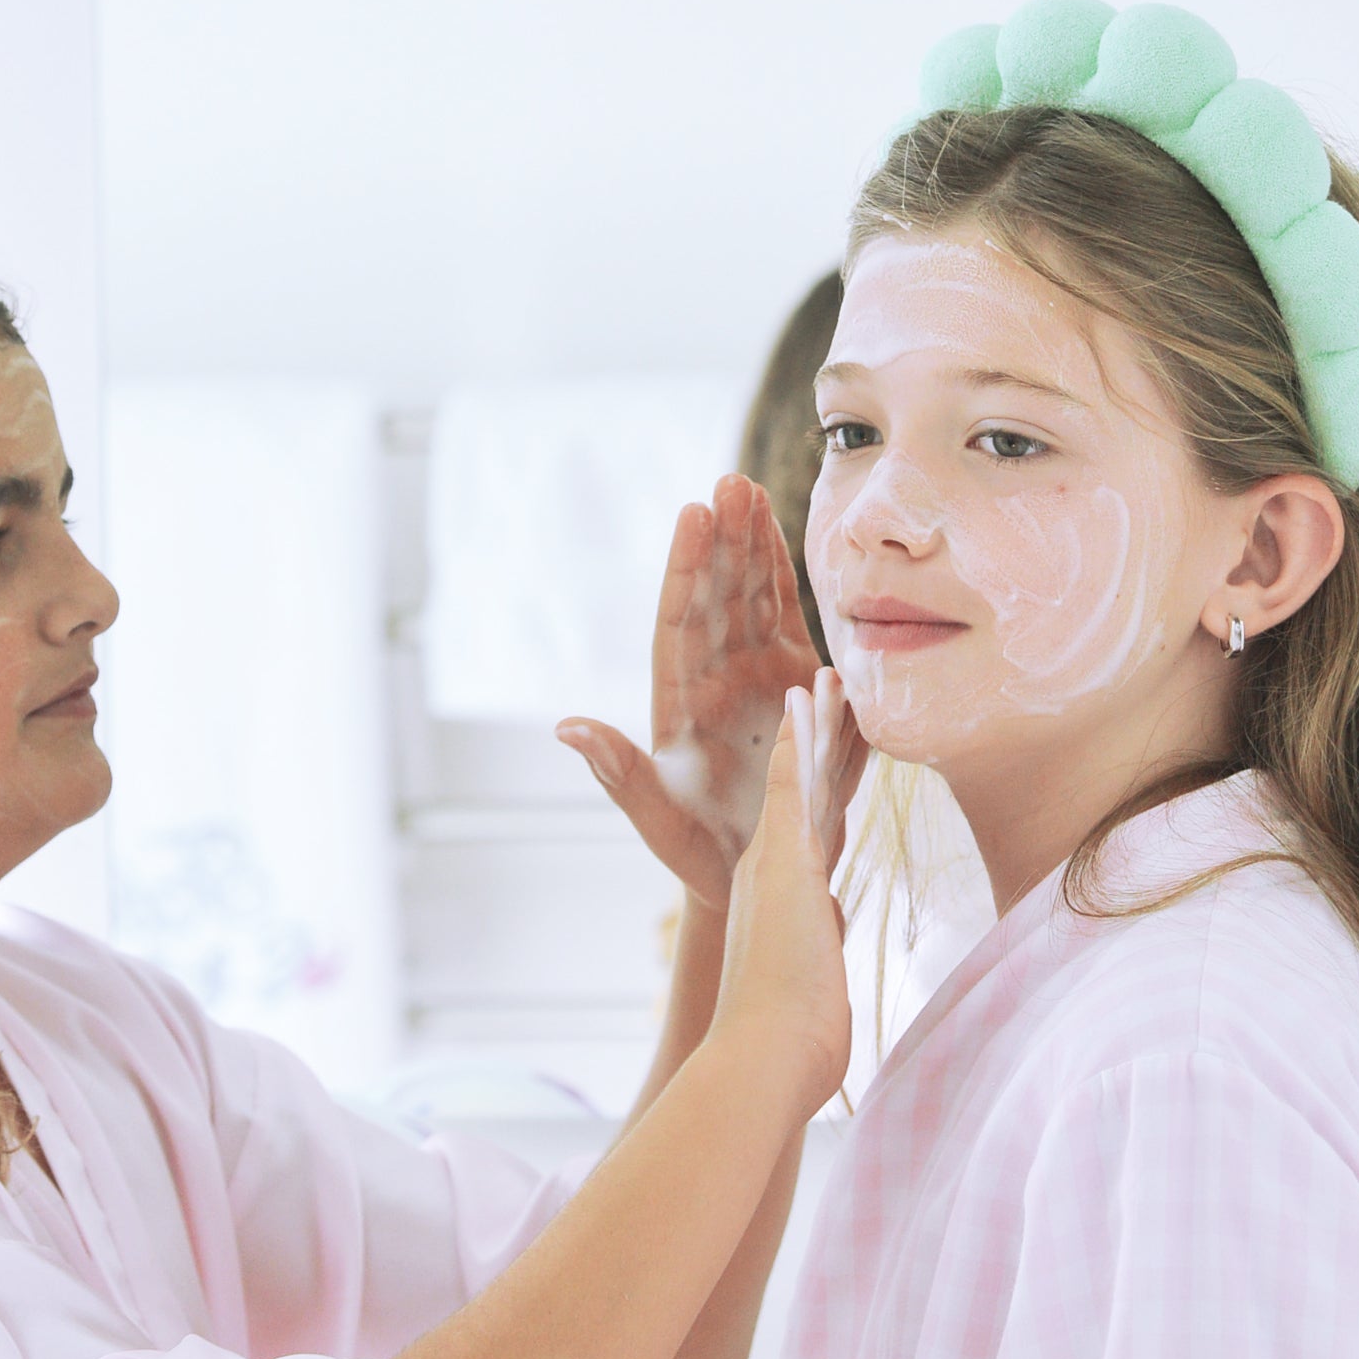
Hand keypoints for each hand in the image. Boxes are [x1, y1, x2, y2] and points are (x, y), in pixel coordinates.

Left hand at [558, 474, 826, 908]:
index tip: (693, 515)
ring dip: (751, 543)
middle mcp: (712, 678)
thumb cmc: (700, 854)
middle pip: (715, 596)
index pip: (678, 621)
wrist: (755, 875)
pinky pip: (784, 617)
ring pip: (747, 596)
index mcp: (678, 702)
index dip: (686, 569)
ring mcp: (752, 675)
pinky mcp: (793, 682)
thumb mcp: (658, 821)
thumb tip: (566, 729)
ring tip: (751, 488)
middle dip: (723, 539)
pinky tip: (779, 532)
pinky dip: (782, 576)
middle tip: (731, 483)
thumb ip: (619, 775)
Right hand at [704, 673, 858, 1123]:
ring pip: (802, 779)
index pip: (812, 838)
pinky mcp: (782, 862)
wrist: (760, 1063)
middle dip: (821, 746)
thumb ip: (819, 964)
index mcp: (782, 907)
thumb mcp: (811, 994)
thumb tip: (826, 953)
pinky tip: (809, 696)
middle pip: (805, 796)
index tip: (838, 760)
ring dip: (817, 727)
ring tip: (827, 675)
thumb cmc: (788, 1050)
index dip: (823, 796)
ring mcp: (774, 867)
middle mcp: (769, 878)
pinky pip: (791, 786)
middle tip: (834, 695)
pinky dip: (799, 739)